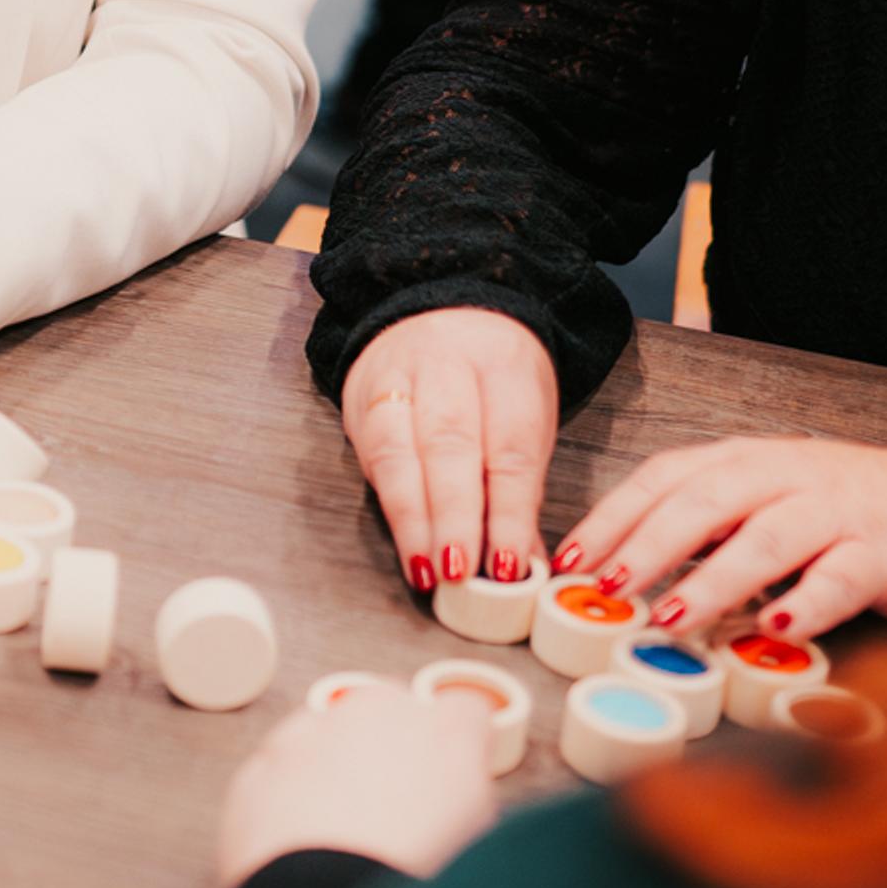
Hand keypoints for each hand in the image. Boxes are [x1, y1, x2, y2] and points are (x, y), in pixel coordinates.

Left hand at [214, 686, 496, 886]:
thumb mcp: (476, 842)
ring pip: (325, 735)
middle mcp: (374, 713)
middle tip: (395, 806)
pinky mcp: (260, 770)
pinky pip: (277, 775)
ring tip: (344, 832)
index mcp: (444, 730)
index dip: (459, 746)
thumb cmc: (413, 881)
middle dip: (391, 746)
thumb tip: (459, 805)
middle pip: (388, 709)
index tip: (453, 773)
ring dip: (333, 765)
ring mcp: (308, 736)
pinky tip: (301, 844)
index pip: (464, 713)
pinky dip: (286, 799)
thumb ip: (468, 802)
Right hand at [341, 308, 556, 595]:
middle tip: (460, 570)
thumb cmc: (493, 383)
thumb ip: (522, 493)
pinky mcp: (359, 397)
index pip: (509, 445)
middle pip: (449, 442)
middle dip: (454, 516)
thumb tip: (524, 570)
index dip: (507, 511)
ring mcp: (394, 375)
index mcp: (503, 364)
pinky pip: (372, 457)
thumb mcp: (527, 421)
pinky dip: (392, 507)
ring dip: (413, 519)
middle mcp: (445, 362)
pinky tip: (407, 545)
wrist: (440, 317)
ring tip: (427, 570)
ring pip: (398, 449)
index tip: (506, 566)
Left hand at [555, 436, 886, 643]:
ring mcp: (834, 512)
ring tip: (672, 617)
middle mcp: (783, 476)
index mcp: (742, 461)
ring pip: (767, 538)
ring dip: (714, 580)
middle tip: (607, 586)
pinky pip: (840, 577)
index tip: (570, 559)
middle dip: (650, 543)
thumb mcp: (759, 501)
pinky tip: (775, 631)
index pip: (664, 477)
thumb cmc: (834, 509)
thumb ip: (702, 528)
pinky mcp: (882, 553)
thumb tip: (620, 571)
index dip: (615, 517)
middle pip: (706, 501)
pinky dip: (806, 603)